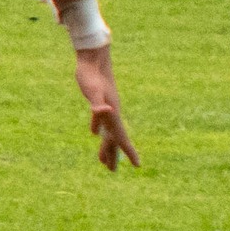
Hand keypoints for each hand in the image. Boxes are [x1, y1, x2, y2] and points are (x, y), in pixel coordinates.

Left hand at [73, 45, 138, 170]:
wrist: (92, 58)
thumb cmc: (91, 75)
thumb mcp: (92, 92)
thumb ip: (97, 104)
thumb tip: (105, 111)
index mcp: (112, 114)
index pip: (121, 137)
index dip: (129, 152)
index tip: (138, 165)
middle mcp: (111, 113)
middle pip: (114, 138)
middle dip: (113, 155)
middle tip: (112, 171)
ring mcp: (106, 107)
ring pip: (107, 131)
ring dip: (105, 145)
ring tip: (103, 159)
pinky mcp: (99, 101)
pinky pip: (100, 120)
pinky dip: (98, 128)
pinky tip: (95, 132)